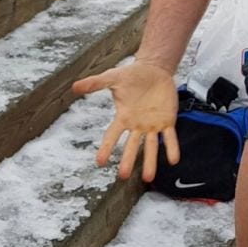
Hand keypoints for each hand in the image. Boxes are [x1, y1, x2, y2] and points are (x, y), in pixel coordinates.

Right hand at [72, 60, 179, 182]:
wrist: (154, 69)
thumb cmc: (132, 74)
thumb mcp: (113, 77)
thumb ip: (95, 83)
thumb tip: (74, 87)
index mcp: (123, 117)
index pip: (112, 135)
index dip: (106, 148)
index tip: (99, 162)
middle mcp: (137, 125)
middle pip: (131, 146)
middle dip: (128, 160)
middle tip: (123, 175)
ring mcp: (152, 125)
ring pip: (151, 146)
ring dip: (150, 161)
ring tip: (148, 177)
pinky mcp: (167, 121)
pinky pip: (169, 137)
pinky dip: (172, 148)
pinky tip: (173, 160)